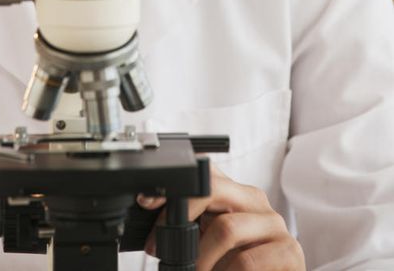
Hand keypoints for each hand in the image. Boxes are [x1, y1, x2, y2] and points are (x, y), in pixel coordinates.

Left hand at [137, 162, 305, 270]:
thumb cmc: (238, 268)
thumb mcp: (210, 243)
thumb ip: (191, 230)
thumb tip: (153, 234)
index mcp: (235, 193)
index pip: (204, 175)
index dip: (174, 186)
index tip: (147, 202)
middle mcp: (256, 201)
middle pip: (216, 190)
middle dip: (182, 217)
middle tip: (163, 250)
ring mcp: (275, 224)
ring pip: (227, 228)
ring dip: (201, 259)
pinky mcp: (290, 251)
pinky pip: (247, 261)